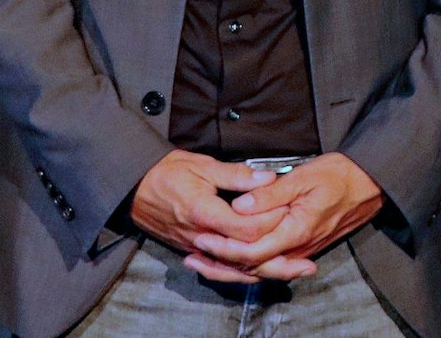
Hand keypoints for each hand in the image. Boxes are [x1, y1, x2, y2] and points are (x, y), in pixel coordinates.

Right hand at [130, 149, 283, 279]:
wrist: (134, 187)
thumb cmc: (166, 172)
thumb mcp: (202, 165)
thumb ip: (237, 175)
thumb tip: (268, 179)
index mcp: (205, 213)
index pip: (247, 229)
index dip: (272, 221)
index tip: (290, 210)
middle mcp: (202, 237)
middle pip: (246, 259)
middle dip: (278, 263)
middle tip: (306, 264)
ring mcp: (196, 248)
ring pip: (235, 269)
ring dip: (265, 273)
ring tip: (292, 272)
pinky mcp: (193, 251)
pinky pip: (221, 269)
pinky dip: (242, 273)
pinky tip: (259, 274)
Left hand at [185, 152, 384, 282]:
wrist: (369, 184)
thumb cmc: (339, 176)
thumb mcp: (304, 177)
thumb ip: (271, 194)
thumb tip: (241, 205)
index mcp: (297, 231)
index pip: (253, 251)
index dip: (224, 248)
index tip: (201, 238)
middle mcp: (298, 247)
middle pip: (253, 266)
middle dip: (221, 265)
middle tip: (192, 257)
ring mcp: (301, 250)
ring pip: (261, 268)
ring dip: (231, 267)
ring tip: (203, 263)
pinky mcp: (302, 247)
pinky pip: (271, 262)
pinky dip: (248, 263)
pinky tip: (231, 258)